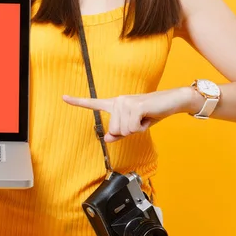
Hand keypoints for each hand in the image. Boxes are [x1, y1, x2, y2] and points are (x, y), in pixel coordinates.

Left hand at [62, 87, 195, 141]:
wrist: (173, 101)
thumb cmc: (153, 113)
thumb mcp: (135, 125)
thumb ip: (120, 132)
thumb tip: (108, 138)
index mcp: (115, 104)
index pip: (93, 103)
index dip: (77, 101)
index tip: (63, 97)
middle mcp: (118, 101)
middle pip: (114, 131)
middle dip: (128, 132)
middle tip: (140, 121)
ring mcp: (125, 102)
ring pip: (122, 131)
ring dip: (136, 129)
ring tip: (144, 118)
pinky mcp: (135, 106)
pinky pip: (131, 128)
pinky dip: (141, 128)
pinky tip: (147, 117)